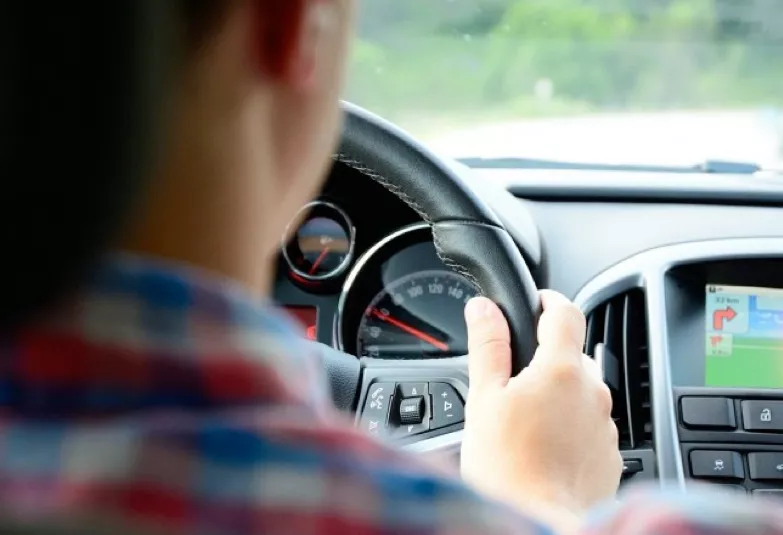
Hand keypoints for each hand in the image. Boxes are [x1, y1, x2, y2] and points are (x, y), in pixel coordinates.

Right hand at [460, 291, 621, 530]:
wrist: (538, 525)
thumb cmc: (508, 468)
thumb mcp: (485, 398)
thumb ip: (488, 346)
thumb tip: (483, 307)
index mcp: (561, 369)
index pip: (565, 312)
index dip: (549, 300)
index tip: (537, 302)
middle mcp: (593, 392)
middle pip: (574, 355)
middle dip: (547, 359)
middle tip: (514, 383)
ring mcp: (605, 426)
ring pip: (583, 393)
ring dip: (561, 396)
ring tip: (527, 423)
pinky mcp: (610, 456)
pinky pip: (591, 427)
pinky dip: (572, 428)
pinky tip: (545, 448)